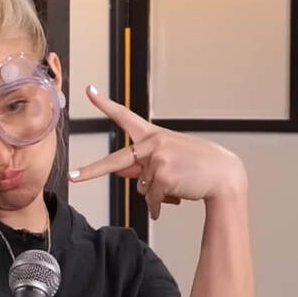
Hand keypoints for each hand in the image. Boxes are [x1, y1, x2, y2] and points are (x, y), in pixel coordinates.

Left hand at [68, 86, 248, 219]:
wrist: (224, 176)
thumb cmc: (200, 166)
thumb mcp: (171, 158)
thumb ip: (146, 163)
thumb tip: (125, 173)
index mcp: (154, 135)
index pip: (126, 116)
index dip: (106, 104)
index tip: (89, 91)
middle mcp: (153, 144)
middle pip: (116, 161)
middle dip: (92, 171)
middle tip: (73, 177)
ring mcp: (157, 160)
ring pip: (142, 187)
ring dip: (156, 193)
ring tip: (178, 184)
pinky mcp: (162, 176)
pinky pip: (152, 198)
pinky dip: (160, 204)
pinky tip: (176, 198)